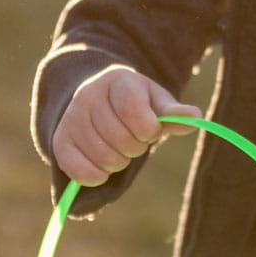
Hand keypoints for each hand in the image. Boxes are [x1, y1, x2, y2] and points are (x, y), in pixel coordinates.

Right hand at [50, 65, 201, 185]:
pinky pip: (80, 172)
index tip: (150, 130)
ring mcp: (71, 118)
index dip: (148, 130)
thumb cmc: (135, 103)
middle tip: (134, 140)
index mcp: (117, 80)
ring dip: (119, 162)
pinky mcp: (60, 142)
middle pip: (122, 139)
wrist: (96, 100)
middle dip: (136, 147)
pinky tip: (103, 166)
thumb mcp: (155, 102)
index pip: (134, 111)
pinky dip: (97, 177)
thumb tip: (195, 117)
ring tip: (118, 148)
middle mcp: (88, 95)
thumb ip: (173, 113)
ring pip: (105, 159)